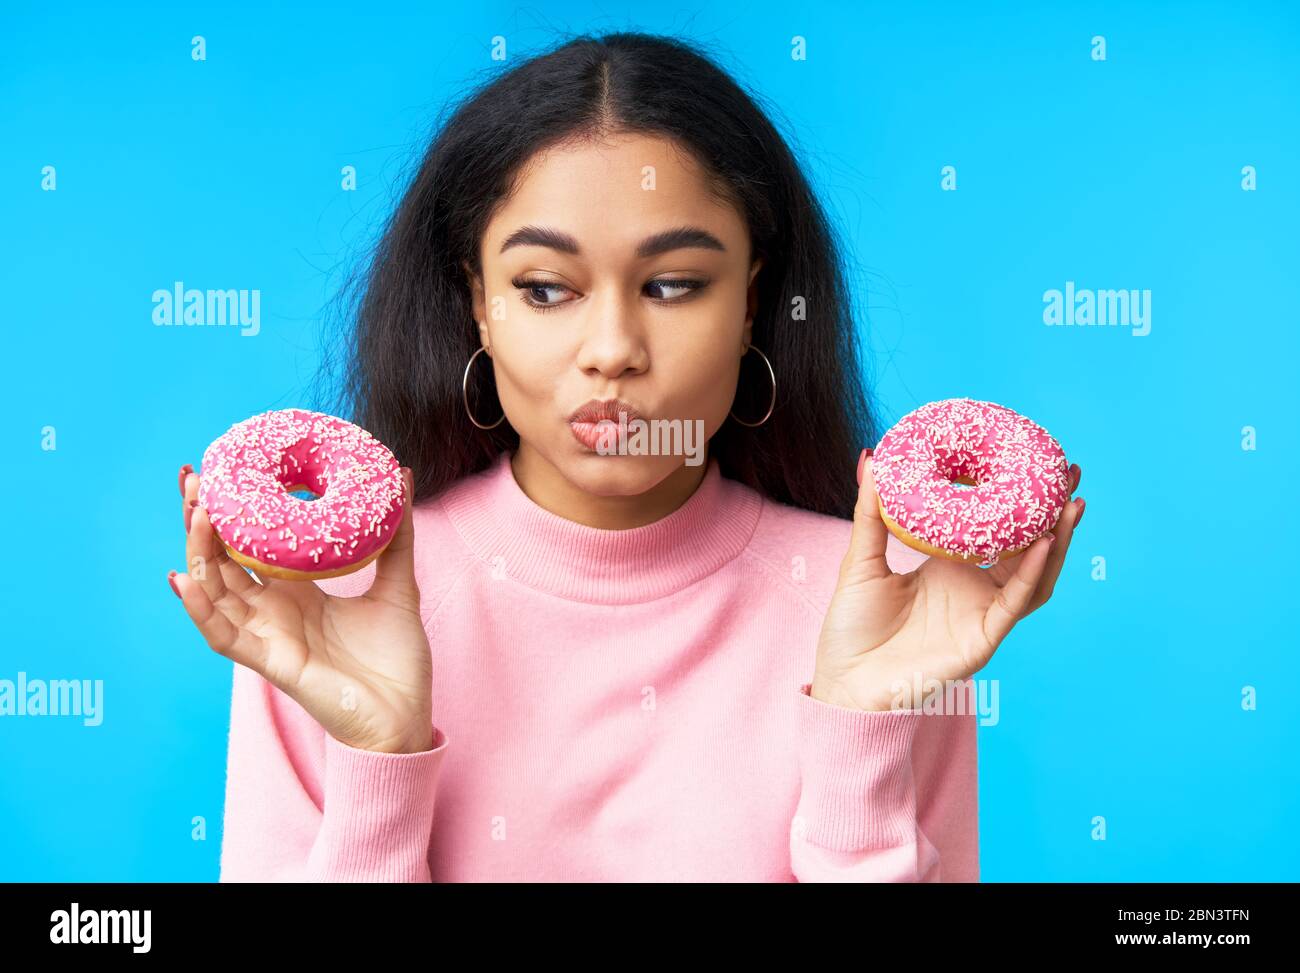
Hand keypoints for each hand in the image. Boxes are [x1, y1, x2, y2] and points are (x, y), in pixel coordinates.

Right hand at [170, 464, 433, 752]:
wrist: (405, 717)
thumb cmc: (396, 660)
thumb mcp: (398, 585)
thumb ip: (396, 536)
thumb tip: (403, 478)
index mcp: (297, 592)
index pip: (251, 545)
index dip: (234, 512)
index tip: (223, 469)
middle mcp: (274, 610)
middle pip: (223, 560)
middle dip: (204, 520)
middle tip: (195, 477)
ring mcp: (268, 636)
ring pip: (217, 591)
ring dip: (200, 552)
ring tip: (196, 512)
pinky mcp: (271, 663)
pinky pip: (225, 636)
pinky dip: (202, 610)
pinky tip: (186, 580)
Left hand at [812, 452, 1083, 711]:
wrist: (844, 684)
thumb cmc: (852, 629)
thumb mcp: (861, 561)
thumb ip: (871, 514)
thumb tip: (873, 460)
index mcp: (951, 569)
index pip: (996, 530)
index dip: (1016, 500)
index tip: (1032, 461)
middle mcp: (974, 590)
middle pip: (1028, 548)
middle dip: (1052, 514)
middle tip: (1068, 472)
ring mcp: (982, 616)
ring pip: (1034, 575)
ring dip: (1057, 541)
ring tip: (1070, 504)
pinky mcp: (983, 640)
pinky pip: (1015, 604)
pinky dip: (1032, 573)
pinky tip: (1044, 543)